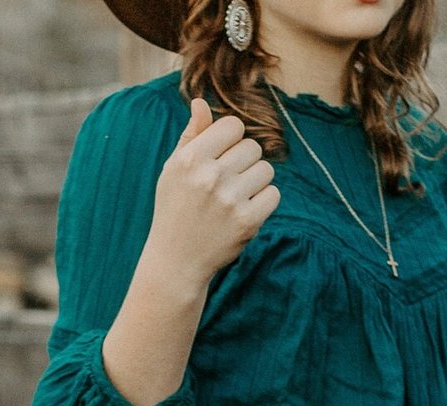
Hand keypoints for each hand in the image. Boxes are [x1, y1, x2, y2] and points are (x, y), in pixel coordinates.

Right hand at [139, 98, 279, 288]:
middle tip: (227, 183)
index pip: (233, 126)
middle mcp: (209, 176)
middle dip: (244, 162)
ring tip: (235, 198)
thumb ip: (191, 136)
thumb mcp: (174, 170)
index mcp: (190, 159)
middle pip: (252, 147)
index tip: (221, 157)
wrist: (176, 261)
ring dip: (256, 182)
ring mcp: (229, 199)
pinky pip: (273, 194)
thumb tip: (201, 102)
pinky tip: (243, 212)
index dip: (231, 140)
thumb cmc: (175, 209)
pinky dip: (263, 202)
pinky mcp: (247, 221)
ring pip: (266, 169)